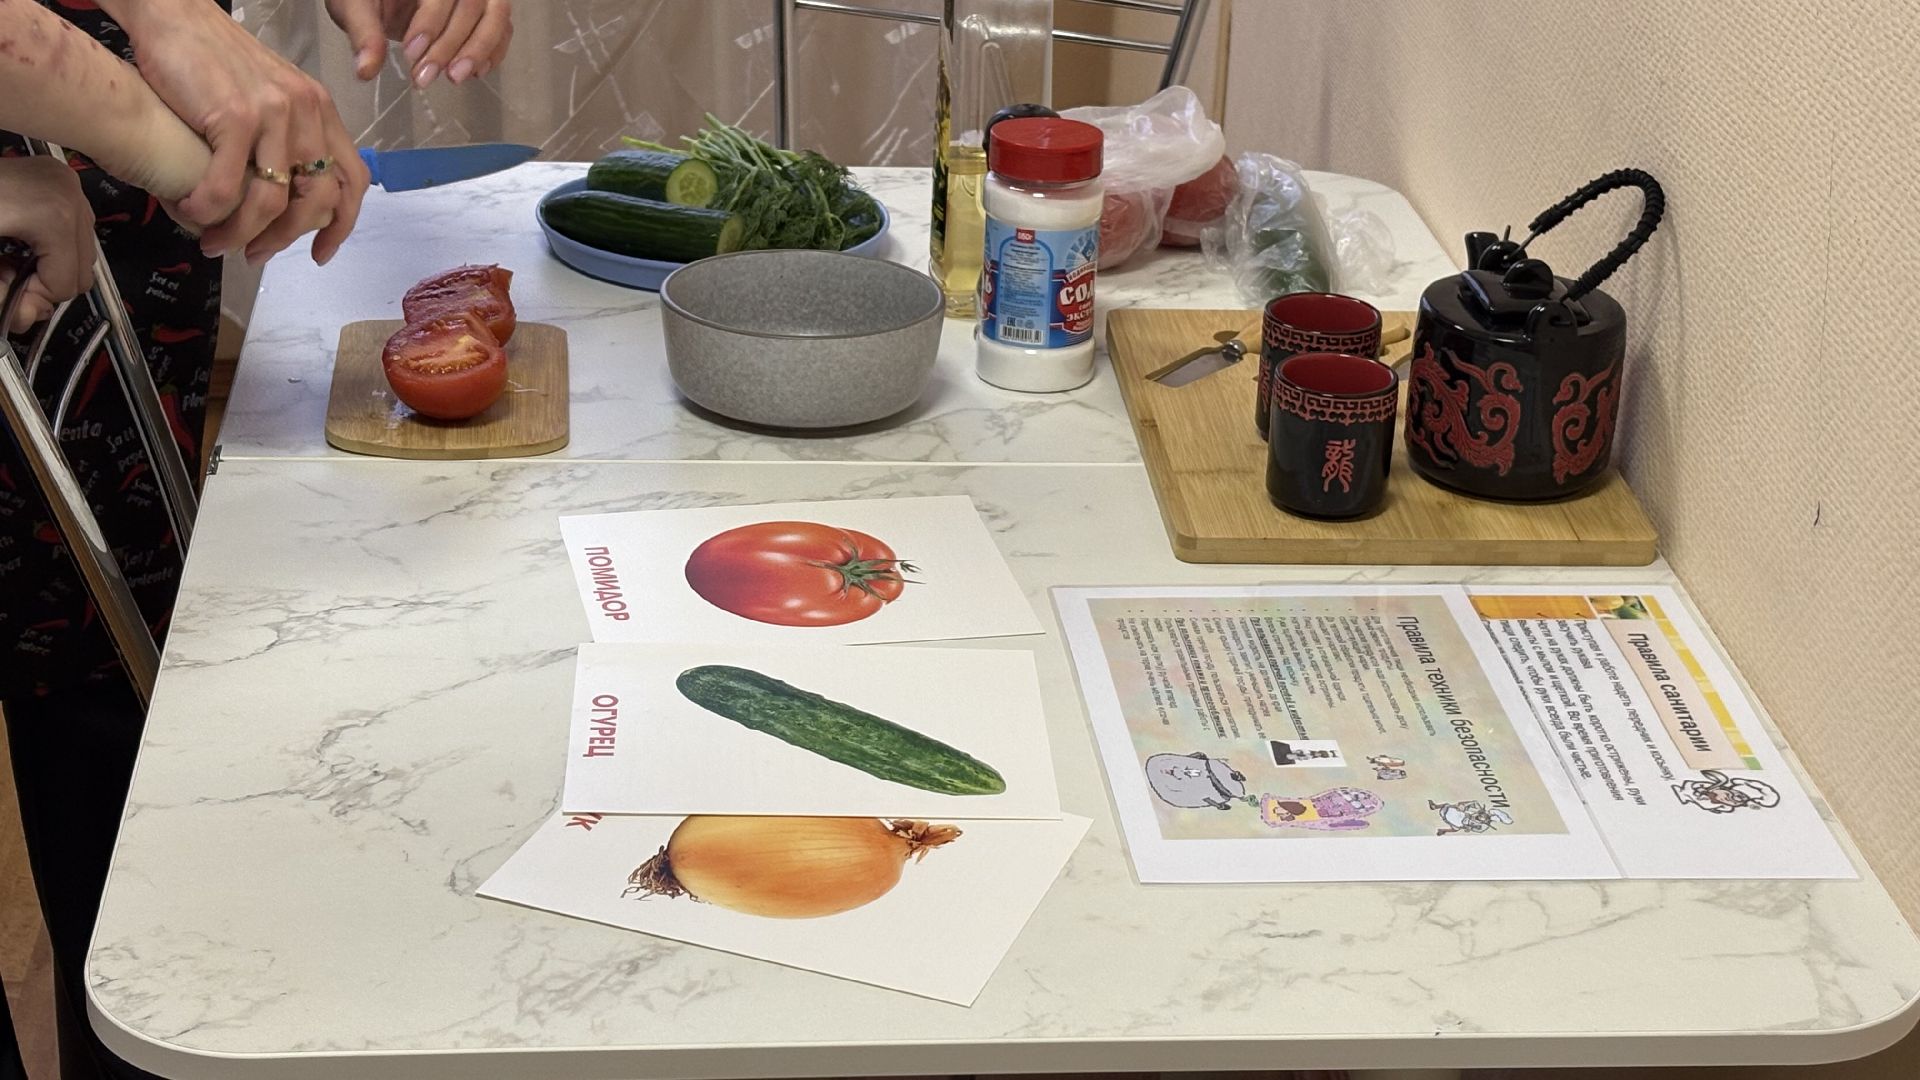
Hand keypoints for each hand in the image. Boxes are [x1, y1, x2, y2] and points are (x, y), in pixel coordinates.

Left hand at [0, 157, 95, 332]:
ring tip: (12, 255)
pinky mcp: (60, 179)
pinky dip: (49, 243)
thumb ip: (0, 296)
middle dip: (44, 282)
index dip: (34, 296)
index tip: (6, 287)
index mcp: (53, 216)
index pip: (67, 283)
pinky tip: (20, 238)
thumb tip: (26, 317)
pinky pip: (73, 228)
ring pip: (81, 251)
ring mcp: (67, 184)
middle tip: (9, 275)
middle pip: (81, 270)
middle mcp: (69, 196)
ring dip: (49, 263)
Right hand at [101, 0, 369, 265]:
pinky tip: (192, 212)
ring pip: (273, 201)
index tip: (321, 253)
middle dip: (285, 239)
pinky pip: (229, 186)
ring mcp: (274, 114)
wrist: (174, 16)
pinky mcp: (235, 115)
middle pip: (316, 201)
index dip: (341, 224)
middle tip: (255, 255)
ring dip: (242, 233)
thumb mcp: (270, 96)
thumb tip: (286, 194)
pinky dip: (209, 209)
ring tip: (215, 242)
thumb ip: (287, 138)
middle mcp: (306, 112)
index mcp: (321, 111)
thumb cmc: (214, 60)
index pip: (351, 181)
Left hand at [326, 0, 512, 86]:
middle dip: (450, 45)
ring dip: (478, 51)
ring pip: (496, 15)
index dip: (430, 23)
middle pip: (473, 4)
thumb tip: (366, 69)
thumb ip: (364, 34)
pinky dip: (493, 52)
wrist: (379, 0)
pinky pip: (502, 29)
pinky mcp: (485, 12)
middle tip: (425, 77)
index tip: (411, 53)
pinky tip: (474, 73)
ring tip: (454, 78)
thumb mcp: (354, 7)